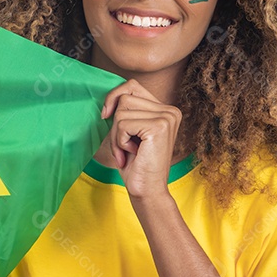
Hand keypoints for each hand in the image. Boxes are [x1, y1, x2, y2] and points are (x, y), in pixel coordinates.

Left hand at [100, 79, 181, 199]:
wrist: (147, 191)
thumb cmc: (135, 164)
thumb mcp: (128, 131)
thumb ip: (125, 110)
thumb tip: (110, 94)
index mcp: (166, 109)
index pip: (132, 86)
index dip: (114, 98)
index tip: (105, 116)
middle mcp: (171, 110)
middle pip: (124, 97)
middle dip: (115, 124)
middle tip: (124, 146)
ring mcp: (167, 117)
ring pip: (121, 111)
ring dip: (116, 135)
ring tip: (128, 151)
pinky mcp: (159, 127)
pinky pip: (123, 124)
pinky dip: (119, 141)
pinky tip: (132, 154)